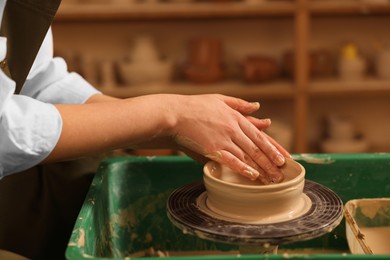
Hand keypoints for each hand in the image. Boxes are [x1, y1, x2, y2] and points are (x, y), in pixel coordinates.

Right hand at [167, 94, 290, 183]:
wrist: (174, 114)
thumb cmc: (194, 106)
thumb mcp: (219, 99)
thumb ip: (239, 104)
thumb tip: (258, 106)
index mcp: (236, 117)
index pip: (260, 135)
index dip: (273, 147)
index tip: (284, 158)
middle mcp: (233, 128)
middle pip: (257, 147)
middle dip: (271, 162)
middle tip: (281, 174)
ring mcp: (223, 139)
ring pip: (247, 156)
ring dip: (261, 168)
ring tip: (272, 179)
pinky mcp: (212, 148)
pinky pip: (231, 160)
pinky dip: (243, 168)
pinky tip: (252, 176)